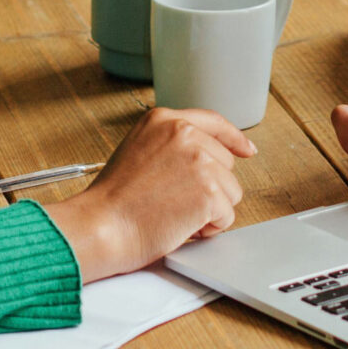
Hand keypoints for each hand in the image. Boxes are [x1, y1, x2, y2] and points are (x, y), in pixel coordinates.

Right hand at [42, 108, 254, 281]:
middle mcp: (184, 133)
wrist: (101, 225)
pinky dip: (208, 228)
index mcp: (163, 120)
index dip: (233, 139)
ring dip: (209, 209)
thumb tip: (208, 157)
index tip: (246, 149)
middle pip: (226, 163)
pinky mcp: (209, 190)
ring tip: (173, 213)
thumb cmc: (113, 201)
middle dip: (209, 187)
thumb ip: (170, 145)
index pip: (213, 122)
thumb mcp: (139, 151)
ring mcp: (199, 160)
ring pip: (231, 191)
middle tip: (173, 201)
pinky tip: (179, 225)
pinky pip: (227, 215)